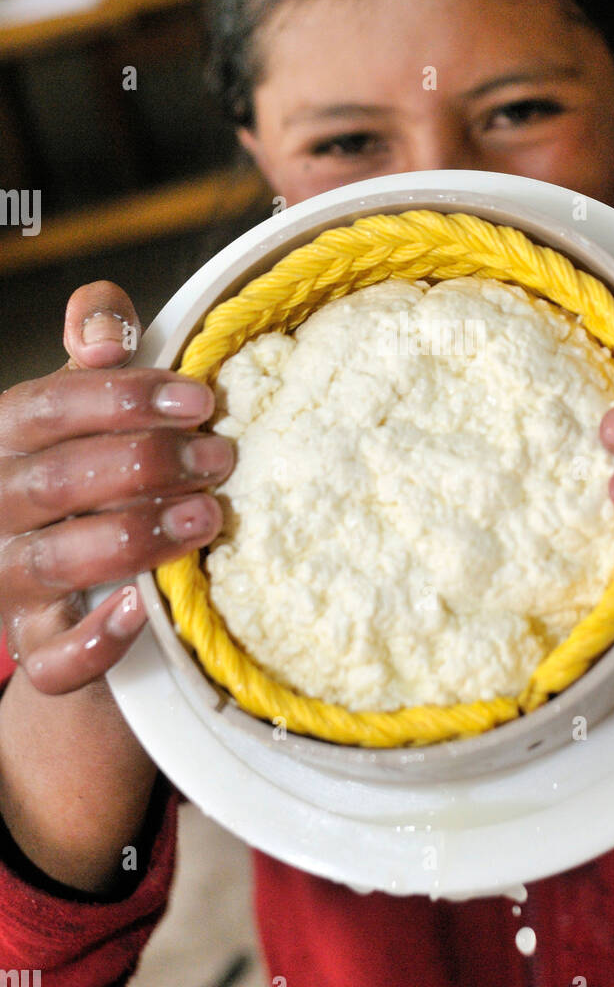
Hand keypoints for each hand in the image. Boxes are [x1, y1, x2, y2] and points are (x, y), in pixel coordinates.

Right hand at [0, 280, 232, 694]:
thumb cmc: (100, 469)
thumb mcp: (95, 401)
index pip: (44, 408)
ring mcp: (9, 581)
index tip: (201, 401)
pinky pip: (51, 660)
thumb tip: (103, 326)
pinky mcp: (37, 646)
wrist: (83, 583)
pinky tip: (142, 611)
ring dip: (131, 538)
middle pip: (53, 481)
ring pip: (49, 563)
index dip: (121, 399)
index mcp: (6, 440)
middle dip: (143, 466)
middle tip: (219, 462)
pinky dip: (94, 642)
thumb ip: (99, 346)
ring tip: (205, 521)